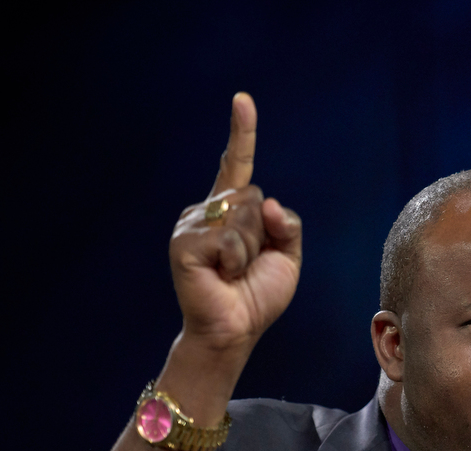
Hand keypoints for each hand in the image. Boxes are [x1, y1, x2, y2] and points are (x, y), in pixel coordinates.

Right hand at [168, 93, 301, 355]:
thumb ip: (285, 224)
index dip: (242, 133)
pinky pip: (229, 239)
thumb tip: (265, 199)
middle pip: (254, 196)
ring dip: (251, 252)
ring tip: (233, 273)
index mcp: (232, 210)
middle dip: (264, 234)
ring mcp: (192, 224)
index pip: (238, 165)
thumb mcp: (286, 256)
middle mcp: (207, 210)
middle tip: (247, 264)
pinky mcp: (184, 243)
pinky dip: (236, 262)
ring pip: (243, 217)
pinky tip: (222, 276)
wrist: (236, 329)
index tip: (243, 100)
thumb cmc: (257, 295)